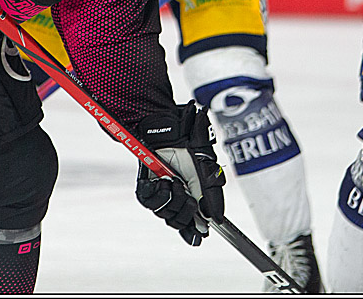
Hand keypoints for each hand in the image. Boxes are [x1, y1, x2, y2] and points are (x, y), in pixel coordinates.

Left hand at [134, 102, 225, 245]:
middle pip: (178, 220)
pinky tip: (163, 180)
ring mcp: (161, 190)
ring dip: (172, 199)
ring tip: (174, 182)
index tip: (199, 236)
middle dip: (184, 212)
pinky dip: (157, 193)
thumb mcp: (206, 166)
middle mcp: (176, 193)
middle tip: (186, 195)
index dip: (194, 231)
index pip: (192, 219)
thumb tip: (217, 218)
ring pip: (165, 214)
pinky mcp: (145, 186)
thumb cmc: (188, 139)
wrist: (166, 126)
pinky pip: (149, 202)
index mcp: (192, 190)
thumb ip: (212, 192)